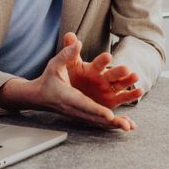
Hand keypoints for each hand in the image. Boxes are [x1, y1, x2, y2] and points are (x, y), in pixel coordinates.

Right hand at [0, 39, 136, 130]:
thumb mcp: (54, 64)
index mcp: (67, 96)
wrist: (39, 96)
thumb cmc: (48, 79)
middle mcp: (74, 108)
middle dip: (109, 120)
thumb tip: (77, 42)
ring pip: (97, 122)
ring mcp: (78, 114)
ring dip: (113, 124)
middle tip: (124, 123)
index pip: (84, 104)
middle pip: (94, 116)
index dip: (97, 110)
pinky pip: (97, 122)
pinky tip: (125, 125)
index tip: (109, 115)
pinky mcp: (82, 116)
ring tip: (128, 126)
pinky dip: (110, 125)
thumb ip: (66, 54)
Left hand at [61, 33, 142, 108]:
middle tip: (126, 69)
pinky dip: (131, 95)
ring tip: (136, 76)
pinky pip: (123, 97)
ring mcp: (109, 88)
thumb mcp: (71, 65)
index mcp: (93, 69)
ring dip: (128, 80)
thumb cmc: (74, 77)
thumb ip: (70, 52)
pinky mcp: (113, 100)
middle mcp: (103, 77)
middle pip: (113, 73)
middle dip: (119, 71)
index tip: (107, 56)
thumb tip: (69, 34)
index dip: (102, 60)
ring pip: (121, 84)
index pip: (98, 63)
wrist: (74, 94)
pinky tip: (139, 91)